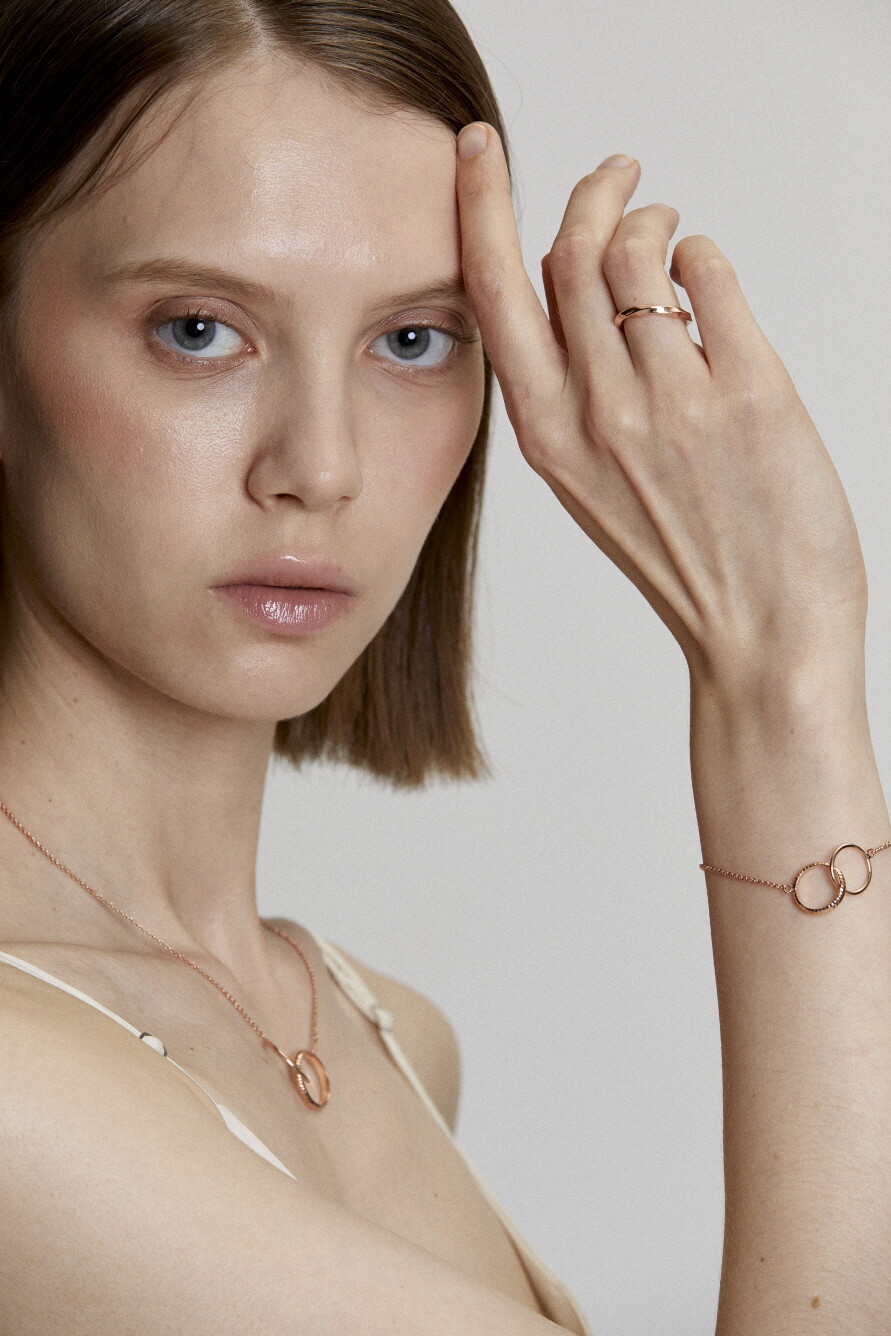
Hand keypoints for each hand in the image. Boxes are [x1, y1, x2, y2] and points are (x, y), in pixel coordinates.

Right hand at [455, 126, 867, 690]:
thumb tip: (577, 281)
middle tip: (620, 174)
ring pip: (639, 252)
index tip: (478, 151)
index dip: (480, 205)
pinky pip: (711, 274)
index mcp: (546, 437)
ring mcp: (671, 401)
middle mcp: (597, 412)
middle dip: (593, 189)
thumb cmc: (683, 562)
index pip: (494, 291)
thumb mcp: (592, 484)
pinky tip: (707, 278)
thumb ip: (572, 390)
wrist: (761, 637)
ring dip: (654, 220)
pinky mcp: (747, 392)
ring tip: (671, 233)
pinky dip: (705, 255)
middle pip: (571, 251)